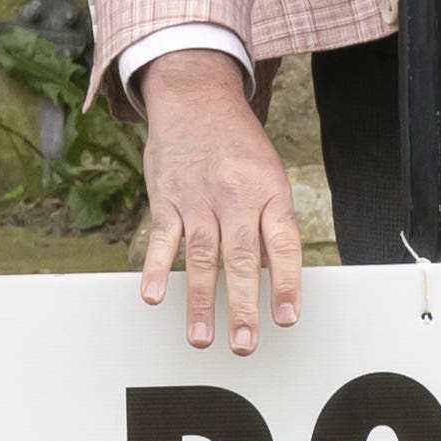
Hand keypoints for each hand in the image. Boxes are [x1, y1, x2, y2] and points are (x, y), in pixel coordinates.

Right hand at [135, 49, 302, 351]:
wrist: (195, 97)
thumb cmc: (237, 143)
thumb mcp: (269, 174)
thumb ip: (269, 222)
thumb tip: (276, 273)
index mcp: (269, 192)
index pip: (282, 244)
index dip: (286, 283)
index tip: (286, 318)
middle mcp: (235, 197)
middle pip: (242, 258)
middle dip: (244, 305)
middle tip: (244, 343)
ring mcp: (199, 199)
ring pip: (202, 256)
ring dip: (201, 302)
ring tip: (202, 338)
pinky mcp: (167, 199)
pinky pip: (162, 238)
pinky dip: (157, 269)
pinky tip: (154, 297)